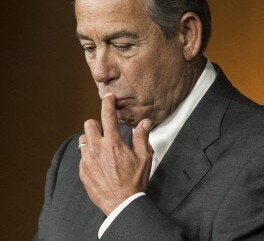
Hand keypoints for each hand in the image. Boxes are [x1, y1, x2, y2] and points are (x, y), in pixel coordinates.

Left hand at [78, 93, 152, 214]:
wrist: (121, 203)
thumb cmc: (135, 181)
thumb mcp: (144, 158)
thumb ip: (142, 137)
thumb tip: (145, 122)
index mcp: (113, 143)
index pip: (108, 116)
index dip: (107, 104)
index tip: (108, 98)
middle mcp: (97, 149)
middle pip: (89, 125)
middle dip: (97, 125)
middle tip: (106, 132)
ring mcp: (87, 160)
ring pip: (83, 140)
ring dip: (91, 140)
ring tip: (101, 148)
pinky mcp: (82, 171)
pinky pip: (82, 157)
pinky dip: (89, 156)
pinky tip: (100, 164)